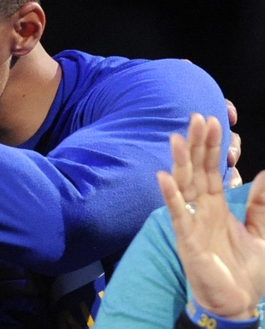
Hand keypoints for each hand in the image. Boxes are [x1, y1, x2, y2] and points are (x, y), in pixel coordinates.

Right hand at [157, 114, 264, 319]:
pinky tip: (164, 176)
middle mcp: (201, 208)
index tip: (212, 121)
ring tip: (176, 137)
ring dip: (179, 161)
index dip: (211, 146)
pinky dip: (170, 195)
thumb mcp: (261, 232)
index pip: (211, 169)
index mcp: (217, 205)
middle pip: (196, 170)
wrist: (237, 302)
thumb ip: (262, 205)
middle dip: (196, 144)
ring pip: (183, 185)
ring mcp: (191, 221)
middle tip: (196, 118)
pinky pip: (176, 213)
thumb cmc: (245, 270)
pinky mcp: (186, 238)